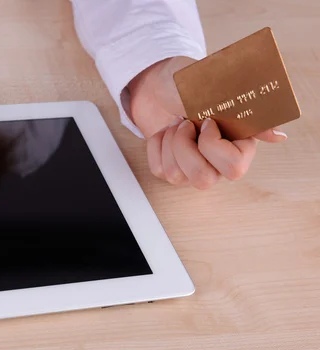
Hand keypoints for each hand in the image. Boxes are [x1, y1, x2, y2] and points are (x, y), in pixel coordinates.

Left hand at [127, 56, 286, 188]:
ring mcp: (193, 168)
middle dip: (185, 149)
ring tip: (175, 122)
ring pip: (176, 175)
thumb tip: (278, 136)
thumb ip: (246, 113)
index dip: (213, 146)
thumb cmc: (192, 85)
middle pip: (203, 180)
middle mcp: (218, 162)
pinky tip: (164, 131)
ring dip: (169, 142)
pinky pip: (159, 169)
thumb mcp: (217, 91)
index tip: (206, 121)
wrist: (160, 84)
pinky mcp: (170, 168)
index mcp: (239, 143)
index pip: (234, 168)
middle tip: (184, 123)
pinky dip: (156, 144)